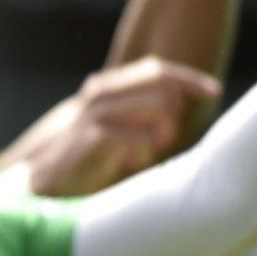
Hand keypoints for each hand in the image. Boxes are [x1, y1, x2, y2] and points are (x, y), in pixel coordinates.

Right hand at [20, 58, 221, 196]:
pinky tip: (127, 166)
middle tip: (163, 142)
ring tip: (145, 155)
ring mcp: (96, 114)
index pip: (156, 69)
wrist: (42, 186)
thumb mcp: (114, 128)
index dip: (189, 78)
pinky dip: (145, 153)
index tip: (213, 91)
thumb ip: (140, 111)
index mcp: (105, 88)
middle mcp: (100, 94)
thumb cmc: (85, 160)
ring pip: (159, 107)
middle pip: (162, 84)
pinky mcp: (95, 138)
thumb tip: (180, 100)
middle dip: (174, 113)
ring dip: (162, 134)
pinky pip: (144, 138)